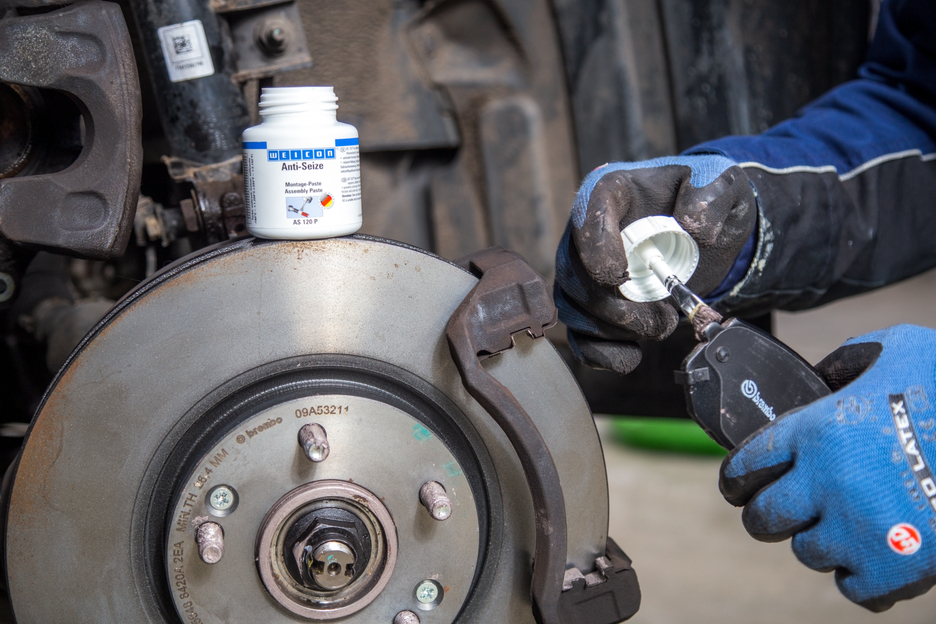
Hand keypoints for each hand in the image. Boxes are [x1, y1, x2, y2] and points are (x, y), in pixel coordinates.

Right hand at [555, 155, 755, 373]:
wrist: (705, 232)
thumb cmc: (705, 202)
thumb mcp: (721, 184)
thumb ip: (711, 197)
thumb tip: (692, 226)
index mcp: (611, 192)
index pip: (586, 220)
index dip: (598, 252)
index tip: (623, 276)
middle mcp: (585, 232)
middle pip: (576, 277)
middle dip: (618, 308)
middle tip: (664, 318)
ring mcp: (583, 272)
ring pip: (576, 311)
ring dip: (618, 331)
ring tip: (662, 326)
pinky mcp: (591, 306)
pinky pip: (581, 338)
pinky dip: (604, 354)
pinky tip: (634, 354)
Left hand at [720, 324, 935, 610]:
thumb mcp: (896, 349)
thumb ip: (847, 361)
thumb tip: (823, 377)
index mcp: (817, 430)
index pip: (744, 466)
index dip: (737, 479)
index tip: (738, 487)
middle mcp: (826, 481)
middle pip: (762, 519)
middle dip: (765, 516)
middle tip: (779, 512)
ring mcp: (860, 528)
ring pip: (807, 553)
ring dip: (820, 541)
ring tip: (843, 526)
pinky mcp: (898, 567)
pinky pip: (854, 589)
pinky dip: (862, 577)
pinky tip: (874, 555)